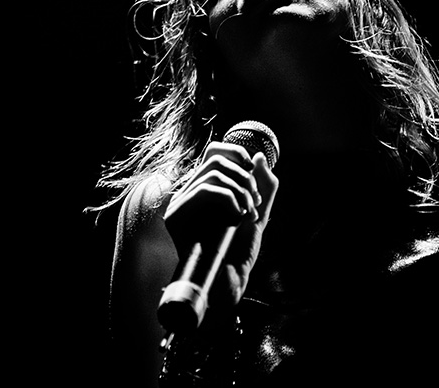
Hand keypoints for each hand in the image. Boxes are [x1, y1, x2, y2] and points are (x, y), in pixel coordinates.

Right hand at [163, 141, 279, 307]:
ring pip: (213, 172)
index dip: (236, 152)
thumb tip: (258, 158)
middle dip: (245, 178)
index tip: (253, 172)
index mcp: (207, 191)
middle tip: (254, 204)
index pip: (214, 152)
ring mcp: (181, 204)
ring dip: (240, 190)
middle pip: (216, 158)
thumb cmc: (238, 255)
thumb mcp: (258, 216)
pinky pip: (204, 190)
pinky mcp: (175, 216)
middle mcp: (190, 194)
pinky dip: (229, 199)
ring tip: (248, 214)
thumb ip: (264, 188)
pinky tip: (236, 218)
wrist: (227, 285)